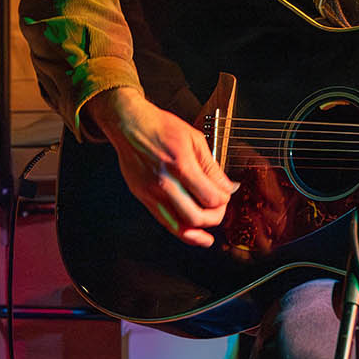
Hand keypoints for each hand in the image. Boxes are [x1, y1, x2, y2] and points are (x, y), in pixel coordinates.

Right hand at [84, 86, 238, 245]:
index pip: (210, 197)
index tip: (226, 194)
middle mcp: (164, 183)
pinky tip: (191, 232)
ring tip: (208, 231)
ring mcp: (150, 192)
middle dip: (214, 217)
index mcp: (180, 165)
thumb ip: (212, 167)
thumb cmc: (162, 128)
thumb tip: (227, 187)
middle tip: (219, 209)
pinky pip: (164, 222)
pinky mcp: (142, 198)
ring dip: (198, 231)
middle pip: (196, 217)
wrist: (130, 126)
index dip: (224, 200)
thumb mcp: (195, 140)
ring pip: (178, 226)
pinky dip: (181, 230)